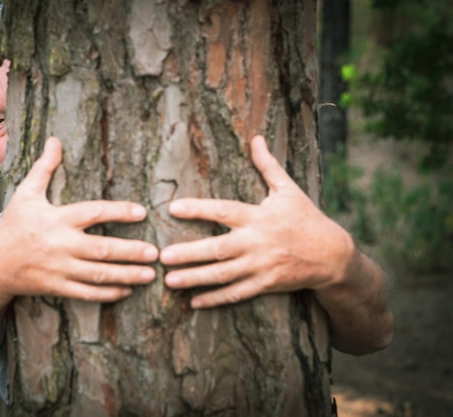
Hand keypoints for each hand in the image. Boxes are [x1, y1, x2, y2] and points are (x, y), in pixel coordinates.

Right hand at [0, 137, 158, 302]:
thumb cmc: (12, 225)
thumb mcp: (26, 194)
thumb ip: (44, 168)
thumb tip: (55, 140)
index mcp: (56, 219)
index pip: (93, 212)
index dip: (118, 212)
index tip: (142, 213)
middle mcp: (60, 244)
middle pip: (101, 249)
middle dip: (130, 252)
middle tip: (156, 253)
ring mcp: (58, 269)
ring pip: (97, 275)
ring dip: (126, 276)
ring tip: (150, 275)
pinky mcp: (56, 287)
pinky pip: (85, 293)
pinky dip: (107, 294)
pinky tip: (127, 291)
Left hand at [159, 135, 352, 307]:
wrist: (332, 255)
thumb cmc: (306, 218)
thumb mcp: (289, 189)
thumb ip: (268, 166)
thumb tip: (255, 138)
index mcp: (258, 216)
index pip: (224, 211)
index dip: (199, 209)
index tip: (173, 208)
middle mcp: (257, 242)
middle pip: (218, 249)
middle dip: (189, 253)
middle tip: (162, 256)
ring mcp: (261, 266)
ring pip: (223, 274)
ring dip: (195, 278)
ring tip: (169, 281)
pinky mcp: (265, 284)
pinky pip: (236, 293)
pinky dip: (215, 299)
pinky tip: (194, 302)